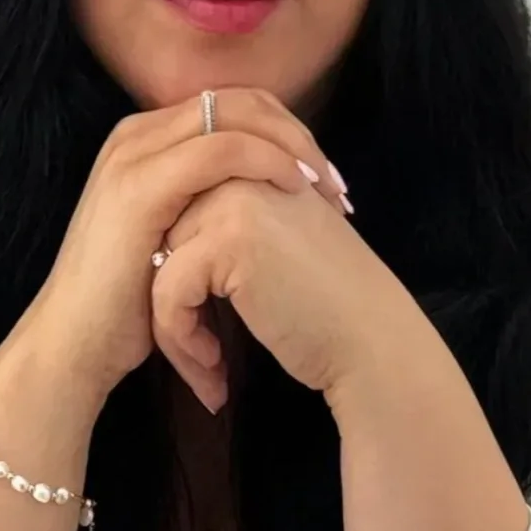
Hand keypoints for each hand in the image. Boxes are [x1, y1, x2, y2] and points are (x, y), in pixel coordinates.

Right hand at [19, 87, 349, 410]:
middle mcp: (135, 135)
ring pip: (236, 115)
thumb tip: (267, 200)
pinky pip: (222, 149)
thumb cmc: (128, 308)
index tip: (325, 180)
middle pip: (240, 100)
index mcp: (145, 141)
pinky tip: (296, 191)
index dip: (287, 132)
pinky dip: (268, 162)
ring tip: (326, 190)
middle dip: (298, 134)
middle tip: (336, 184)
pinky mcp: (141, 185)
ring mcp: (134, 155)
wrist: (75, 346)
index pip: (234, 106)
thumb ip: (207, 207)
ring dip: (292, 146)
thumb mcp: (174, 241)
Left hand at [150, 97, 401, 410]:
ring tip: (207, 365)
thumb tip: (160, 244)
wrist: (373, 342)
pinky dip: (181, 337)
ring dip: (172, 326)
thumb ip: (227, 225)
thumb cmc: (327, 308)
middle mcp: (240, 169)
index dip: (181, 273)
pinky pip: (168, 292)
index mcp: (254, 164)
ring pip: (157, 265)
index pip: (179, 214)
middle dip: (171, 302)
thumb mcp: (274, 243)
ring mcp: (233, 200)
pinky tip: (215, 366)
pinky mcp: (227, 240)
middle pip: (163, 238)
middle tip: (200, 354)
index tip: (199, 323)